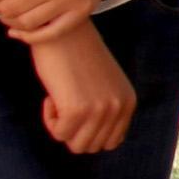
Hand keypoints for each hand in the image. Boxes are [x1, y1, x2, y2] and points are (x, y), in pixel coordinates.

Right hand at [31, 25, 133, 154]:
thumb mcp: (104, 85)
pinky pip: (59, 134)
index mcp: (128, 102)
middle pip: (92, 147)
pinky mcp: (77, 109)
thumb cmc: (76, 56)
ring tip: (60, 100)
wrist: (61, 31)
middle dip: (74, 131)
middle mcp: (119, 108)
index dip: (88, 132)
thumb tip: (94, 143)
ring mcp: (100, 110)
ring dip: (61, 127)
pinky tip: (51, 96)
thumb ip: (106, 110)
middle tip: (65, 104)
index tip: (77, 110)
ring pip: (76, 145)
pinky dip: (49, 119)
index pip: (111, 142)